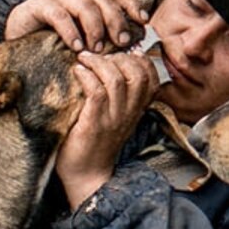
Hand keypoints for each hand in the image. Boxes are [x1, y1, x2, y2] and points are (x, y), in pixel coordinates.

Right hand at [5, 0, 148, 51]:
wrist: (15, 36)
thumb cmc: (53, 40)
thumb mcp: (82, 36)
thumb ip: (102, 36)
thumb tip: (131, 47)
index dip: (132, 5)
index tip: (144, 22)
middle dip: (116, 20)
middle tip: (122, 42)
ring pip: (85, 5)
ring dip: (95, 27)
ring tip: (97, 49)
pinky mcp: (39, 5)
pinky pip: (60, 15)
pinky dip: (71, 31)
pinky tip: (76, 47)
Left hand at [55, 45, 161, 209]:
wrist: (85, 175)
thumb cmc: (93, 143)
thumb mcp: (114, 117)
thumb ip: (117, 96)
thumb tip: (109, 66)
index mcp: (136, 109)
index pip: (150, 76)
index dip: (138, 58)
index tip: (120, 52)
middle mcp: (129, 113)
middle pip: (137, 73)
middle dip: (118, 57)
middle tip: (97, 54)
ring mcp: (113, 119)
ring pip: (117, 80)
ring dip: (99, 63)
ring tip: (83, 59)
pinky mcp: (95, 124)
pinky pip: (97, 93)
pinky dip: (87, 77)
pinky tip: (77, 72)